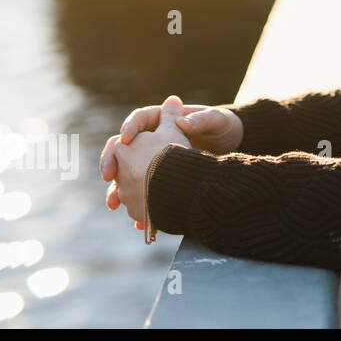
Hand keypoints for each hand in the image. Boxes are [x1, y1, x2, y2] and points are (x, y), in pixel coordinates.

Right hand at [101, 95, 240, 227]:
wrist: (232, 148)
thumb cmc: (223, 128)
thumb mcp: (216, 121)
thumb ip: (201, 120)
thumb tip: (183, 122)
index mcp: (163, 120)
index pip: (139, 120)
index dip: (130, 127)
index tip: (126, 138)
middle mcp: (153, 139)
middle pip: (122, 148)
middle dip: (111, 161)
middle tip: (108, 175)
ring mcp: (152, 161)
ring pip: (126, 175)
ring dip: (116, 190)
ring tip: (113, 204)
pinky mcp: (157, 180)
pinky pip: (141, 193)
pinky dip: (137, 206)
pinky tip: (138, 220)